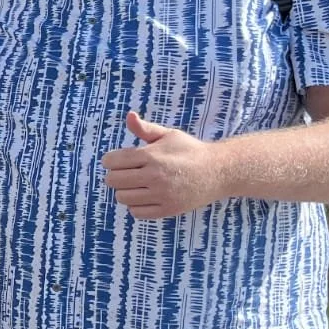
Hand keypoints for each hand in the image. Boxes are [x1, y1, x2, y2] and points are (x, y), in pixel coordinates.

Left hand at [100, 111, 225, 218]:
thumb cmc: (189, 151)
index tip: (118, 160)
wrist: (218, 171)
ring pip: (122, 197)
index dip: (111, 160)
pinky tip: (145, 196)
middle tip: (127, 173)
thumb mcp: (168, 135)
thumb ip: (145, 129)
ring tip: (136, 184)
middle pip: (113, 180)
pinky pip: (136, 212)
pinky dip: (136, 205)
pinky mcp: (167, 209)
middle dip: (116, 175)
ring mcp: (161, 195)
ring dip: (125, 191)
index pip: (112, 161)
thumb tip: (129, 116)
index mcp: (152, 156)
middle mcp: (155, 176)